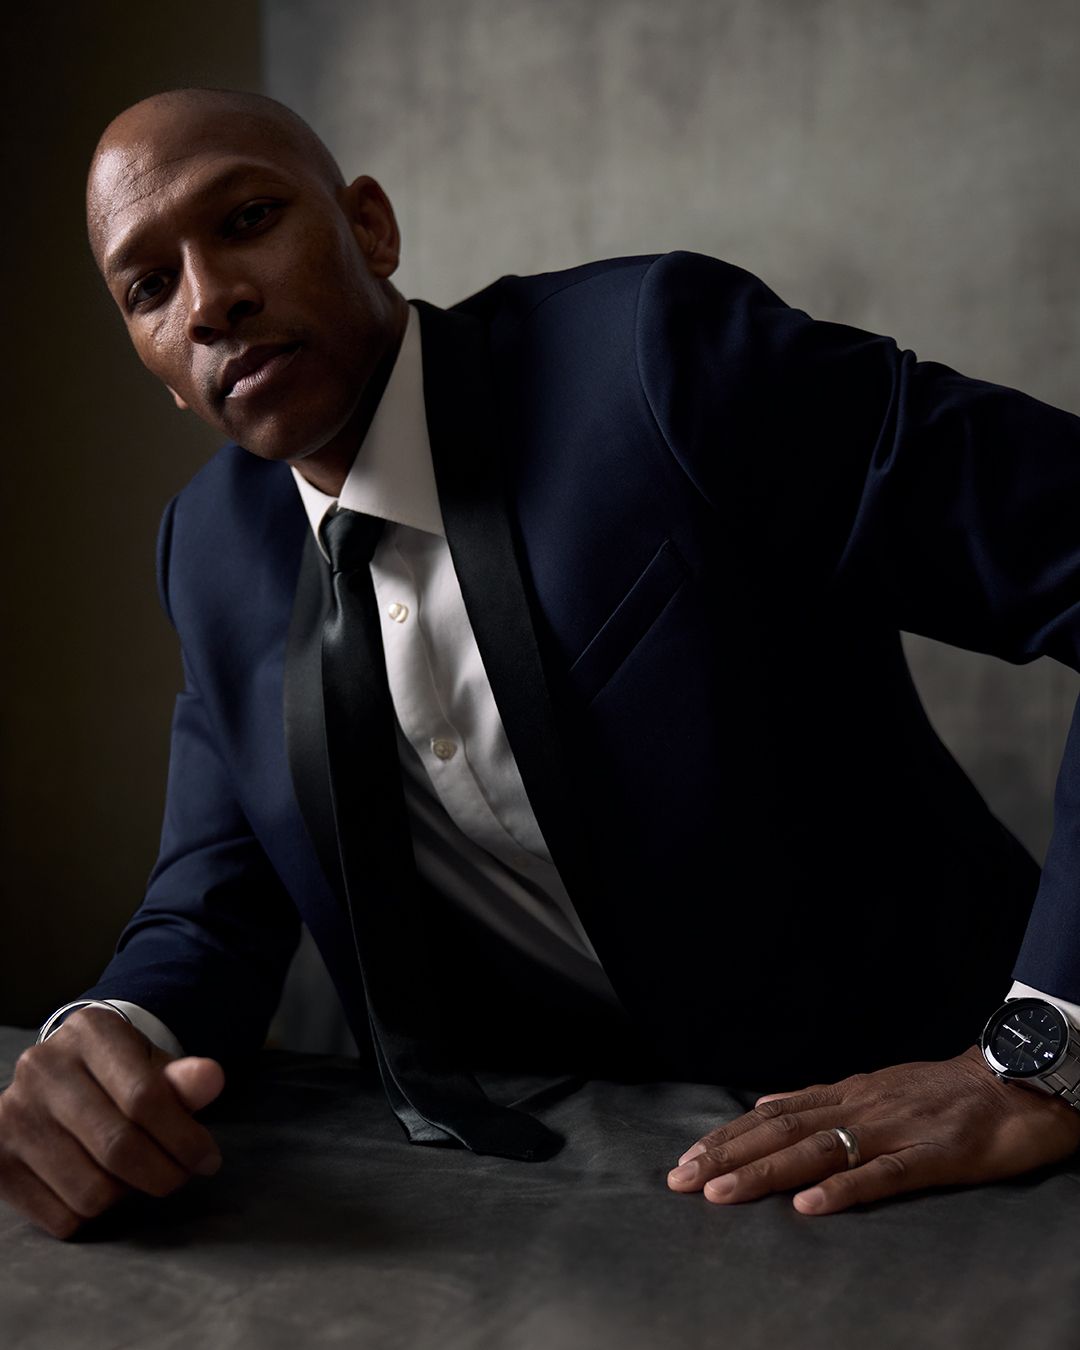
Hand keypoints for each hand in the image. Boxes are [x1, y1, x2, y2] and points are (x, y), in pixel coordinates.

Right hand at [0, 1007, 224, 1238]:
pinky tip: (102, 1184)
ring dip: (128, 1195)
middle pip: (118, 1147)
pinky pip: (61, 1218)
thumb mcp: (156, 1065)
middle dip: (164, 1173)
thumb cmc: (122, 1073)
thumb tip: (211, 1079)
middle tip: (181, 1175)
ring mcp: (13, 1115)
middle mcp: (42, 1068)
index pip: (145, 1097)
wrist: (67, 1077)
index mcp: (90, 1032)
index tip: (208, 1160)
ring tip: (139, 1175)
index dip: (185, 1138)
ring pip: (91, 1191)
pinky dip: (93, 1215)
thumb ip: (184, 1078)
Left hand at [666, 1045, 1079, 1214]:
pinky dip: (843, 1190)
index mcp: (845, 1095)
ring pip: (818, 1151)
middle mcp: (859, 1108)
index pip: (771, 1115)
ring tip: (722, 1194)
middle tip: (681, 1180)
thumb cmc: (940, 1091)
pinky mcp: (932, 1156)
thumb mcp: (870, 1087)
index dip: (726, 1138)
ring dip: (766, 1173)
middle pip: (781, 1132)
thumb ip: (818, 1100)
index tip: (684, 1159)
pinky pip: (882, 1176)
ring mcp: (894, 1131)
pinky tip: (809, 1206)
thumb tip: (763, 1104)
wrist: (1013, 1082)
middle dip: (727, 1156)